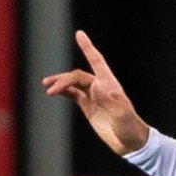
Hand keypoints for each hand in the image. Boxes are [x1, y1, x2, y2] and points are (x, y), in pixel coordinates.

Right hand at [42, 30, 149, 155]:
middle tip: (50, 88)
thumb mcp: (122, 114)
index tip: (79, 34)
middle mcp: (100, 87)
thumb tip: (97, 84)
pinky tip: (54, 91)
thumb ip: (111, 99)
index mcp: (109, 84)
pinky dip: (63, 91)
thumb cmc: (129, 127)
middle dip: (63, 80)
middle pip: (78, 76)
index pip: (96, 61)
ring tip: (46, 86)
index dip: (87, 47)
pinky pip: (73, 94)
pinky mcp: (88, 107)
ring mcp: (93, 96)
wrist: (129, 142)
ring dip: (60, 83)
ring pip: (73, 84)